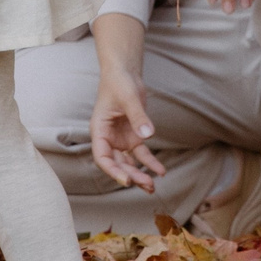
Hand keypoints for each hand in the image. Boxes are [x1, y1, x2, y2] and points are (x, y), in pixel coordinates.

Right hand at [91, 66, 164, 191]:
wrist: (125, 73)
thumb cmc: (119, 82)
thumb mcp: (128, 98)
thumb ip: (138, 116)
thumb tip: (148, 135)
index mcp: (99, 131)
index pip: (102, 157)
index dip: (113, 171)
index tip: (128, 180)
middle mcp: (108, 139)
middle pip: (117, 163)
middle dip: (131, 176)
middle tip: (147, 185)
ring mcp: (120, 140)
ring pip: (129, 162)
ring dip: (140, 174)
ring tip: (152, 187)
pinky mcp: (133, 137)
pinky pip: (141, 154)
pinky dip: (150, 163)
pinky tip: (161, 172)